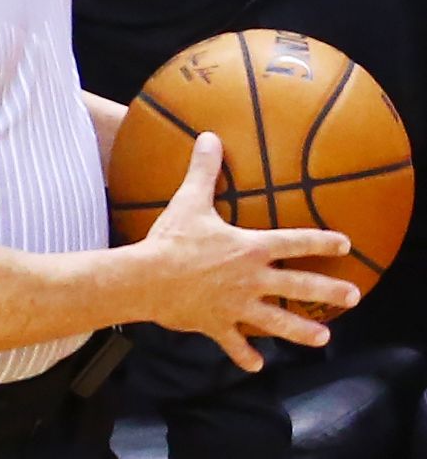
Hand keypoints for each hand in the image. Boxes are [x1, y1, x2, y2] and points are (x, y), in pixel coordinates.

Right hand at [141, 132, 357, 371]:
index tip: (344, 244)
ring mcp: (237, 306)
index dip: (321, 242)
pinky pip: (234, 344)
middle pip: (298, 287)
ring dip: (302, 332)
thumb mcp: (189, 201)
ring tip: (325, 338)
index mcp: (249, 249)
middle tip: (354, 295)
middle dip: (329, 291)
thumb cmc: (172, 239)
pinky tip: (257, 365)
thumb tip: (210, 136)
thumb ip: (203, 171)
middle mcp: (251, 280)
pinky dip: (245, 356)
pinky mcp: (218, 324)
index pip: (293, 243)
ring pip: (277, 323)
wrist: (148, 278)